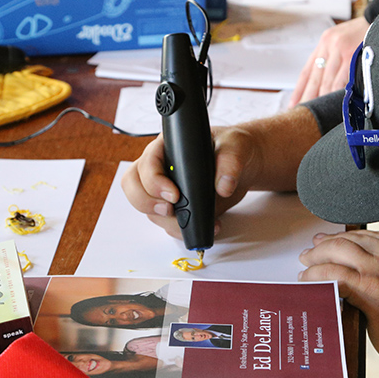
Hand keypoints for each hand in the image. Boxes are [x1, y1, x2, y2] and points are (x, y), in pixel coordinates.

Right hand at [121, 125, 258, 239]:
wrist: (244, 166)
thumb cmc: (233, 148)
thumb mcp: (236, 146)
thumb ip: (230, 163)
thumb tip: (224, 186)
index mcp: (168, 147)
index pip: (147, 162)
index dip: (154, 181)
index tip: (174, 195)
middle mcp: (160, 168)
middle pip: (134, 186)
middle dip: (146, 203)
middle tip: (169, 210)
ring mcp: (165, 189)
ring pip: (150, 210)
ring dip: (169, 222)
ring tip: (197, 222)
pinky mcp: (177, 207)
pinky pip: (167, 223)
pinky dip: (183, 231)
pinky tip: (208, 225)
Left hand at [288, 17, 369, 106]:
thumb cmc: (363, 32)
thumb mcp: (341, 39)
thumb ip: (331, 57)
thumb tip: (322, 83)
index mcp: (324, 43)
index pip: (307, 71)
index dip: (299, 90)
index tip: (294, 104)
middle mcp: (329, 45)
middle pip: (315, 78)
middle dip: (309, 98)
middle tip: (304, 114)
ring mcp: (341, 49)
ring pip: (328, 81)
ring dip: (323, 99)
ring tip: (319, 114)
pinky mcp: (353, 54)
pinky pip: (344, 79)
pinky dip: (339, 92)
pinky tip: (335, 103)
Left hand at [298, 230, 378, 372]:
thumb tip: (374, 274)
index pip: (370, 236)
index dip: (346, 236)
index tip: (332, 240)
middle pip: (350, 240)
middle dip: (326, 244)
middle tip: (312, 251)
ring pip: (338, 252)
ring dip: (317, 257)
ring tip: (306, 265)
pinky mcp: (368, 291)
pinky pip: (333, 275)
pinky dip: (316, 276)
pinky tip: (308, 281)